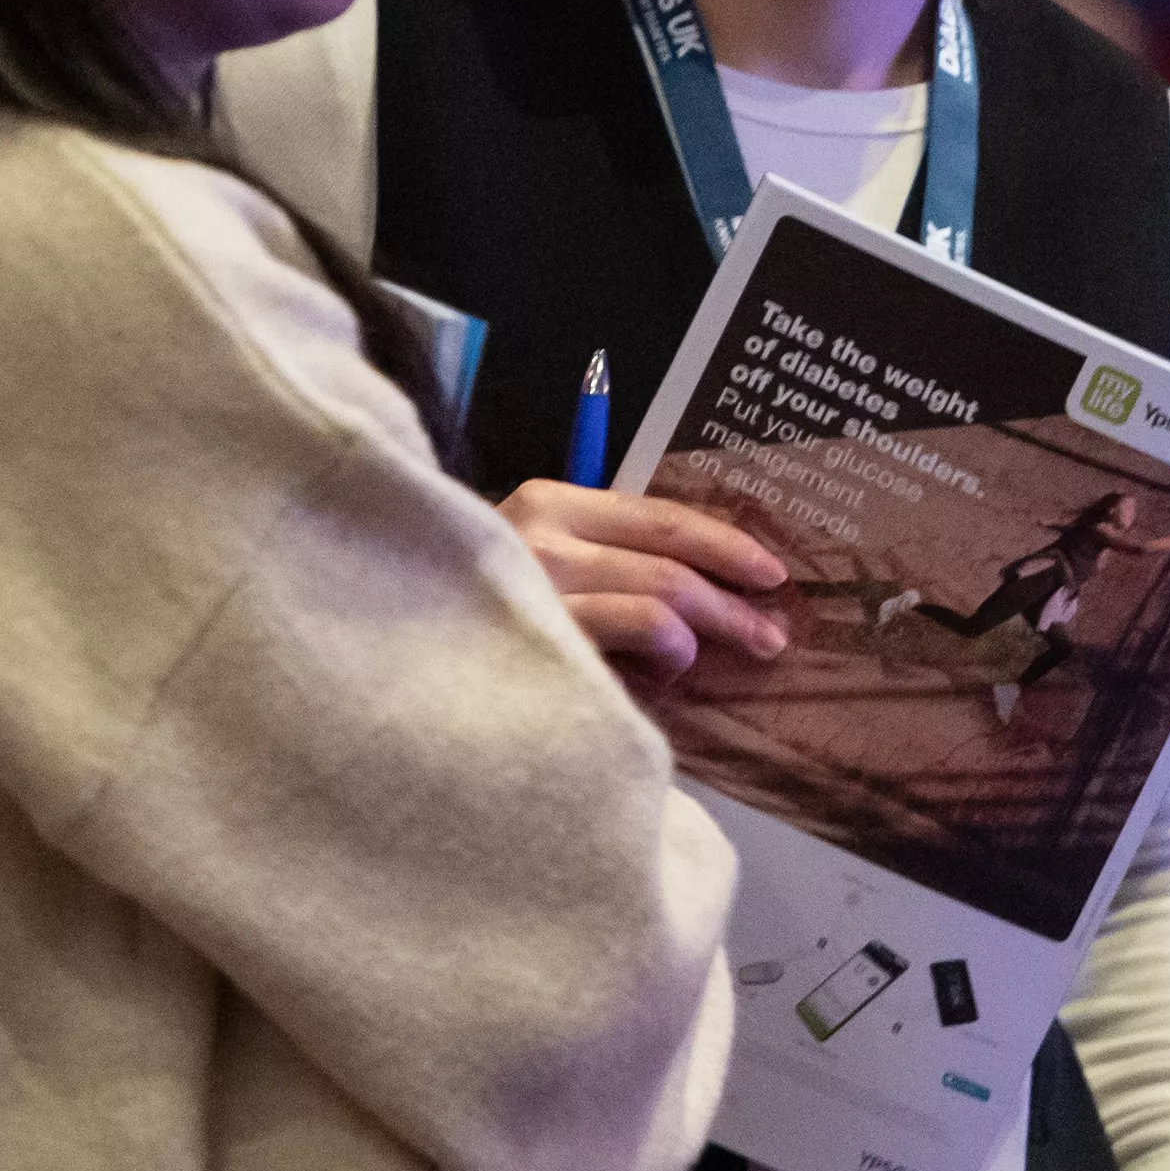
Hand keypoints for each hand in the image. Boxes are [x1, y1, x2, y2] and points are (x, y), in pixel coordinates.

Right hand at [495, 480, 785, 680]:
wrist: (397, 664)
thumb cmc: (480, 618)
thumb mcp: (545, 567)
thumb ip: (607, 565)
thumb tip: (697, 592)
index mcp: (550, 502)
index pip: (661, 517)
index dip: (724, 543)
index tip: (770, 573)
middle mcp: (542, 530)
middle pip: (670, 557)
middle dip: (733, 597)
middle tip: (772, 634)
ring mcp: (538, 581)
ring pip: (661, 594)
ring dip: (709, 628)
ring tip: (729, 654)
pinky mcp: (539, 630)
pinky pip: (634, 627)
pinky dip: (668, 647)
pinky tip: (670, 668)